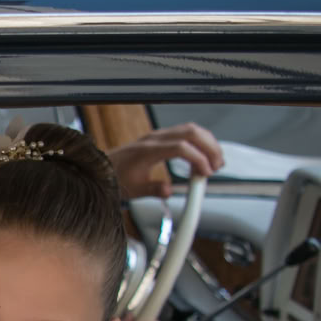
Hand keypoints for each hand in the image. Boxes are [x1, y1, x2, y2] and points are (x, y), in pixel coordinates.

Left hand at [108, 122, 223, 199]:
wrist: (102, 167)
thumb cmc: (116, 178)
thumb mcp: (134, 189)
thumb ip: (153, 189)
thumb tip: (170, 191)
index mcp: (148, 150)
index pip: (181, 147)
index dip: (198, 159)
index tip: (207, 173)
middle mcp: (155, 138)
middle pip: (191, 132)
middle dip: (210, 148)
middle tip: (218, 166)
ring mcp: (158, 135)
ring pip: (191, 129)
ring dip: (207, 143)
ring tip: (214, 162)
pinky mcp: (161, 137)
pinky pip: (186, 132)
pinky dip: (200, 142)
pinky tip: (203, 157)